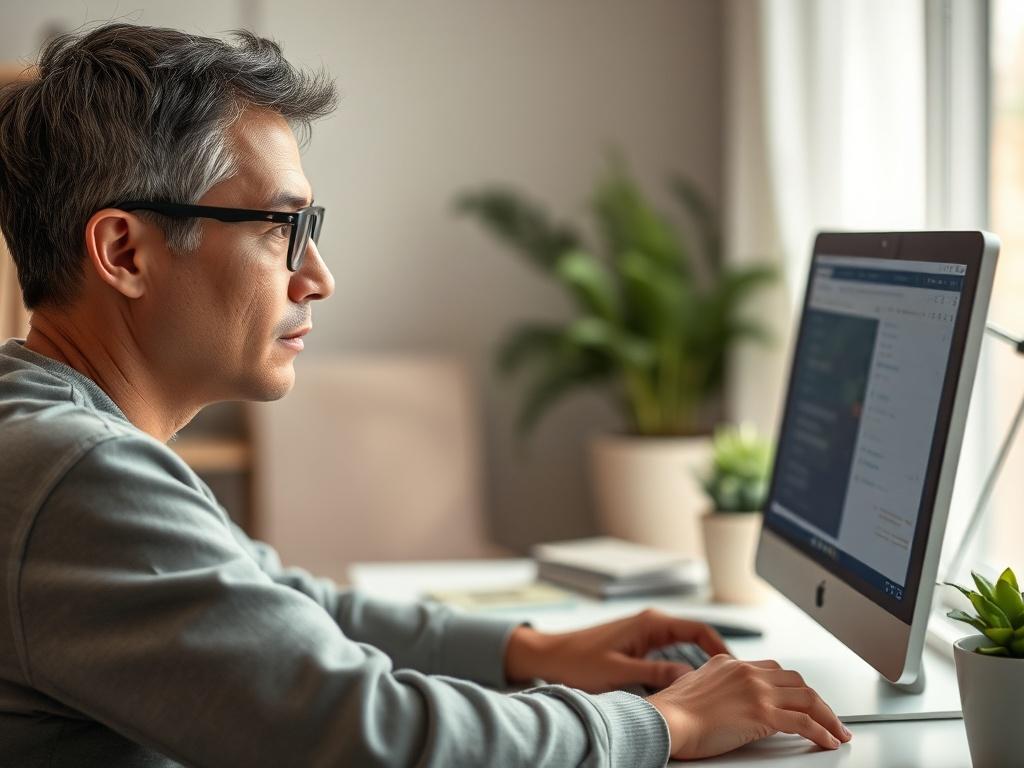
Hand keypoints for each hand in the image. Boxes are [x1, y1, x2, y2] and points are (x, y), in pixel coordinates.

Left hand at [504, 609, 728, 692]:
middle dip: (716, 658)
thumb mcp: (620, 672)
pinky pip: (671, 652)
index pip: (699, 629)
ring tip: (717, 687)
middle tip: (734, 682)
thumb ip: (657, 673)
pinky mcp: (639, 643)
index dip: (722, 648)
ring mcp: (645, 632)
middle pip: (697, 637)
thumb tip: (692, 678)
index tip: (737, 669)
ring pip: (685, 646)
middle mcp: (651, 622)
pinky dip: (683, 666)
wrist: (549, 656)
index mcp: (651, 622)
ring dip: (700, 663)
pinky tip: (689, 686)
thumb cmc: (578, 661)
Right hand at [646, 654, 851, 759]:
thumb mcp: (693, 685)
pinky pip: (804, 723)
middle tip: (826, 715)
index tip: (801, 699)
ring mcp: (756, 691)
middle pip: (795, 681)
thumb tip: (722, 699)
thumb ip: (714, 685)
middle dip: (815, 699)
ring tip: (837, 731)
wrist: (666, 720)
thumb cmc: (672, 711)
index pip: (772, 670)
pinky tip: (828, 741)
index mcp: (730, 663)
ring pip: (807, 698)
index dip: (791, 687)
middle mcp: (746, 672)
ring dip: (827, 716)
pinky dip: (822, 732)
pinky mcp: (762, 714)